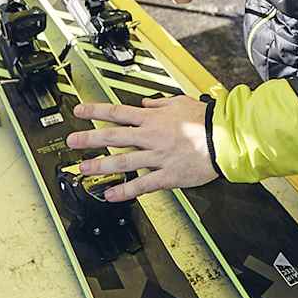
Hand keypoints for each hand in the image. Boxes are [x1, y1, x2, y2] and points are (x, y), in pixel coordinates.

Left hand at [67, 96, 218, 202]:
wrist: (225, 138)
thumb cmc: (206, 119)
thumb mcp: (180, 102)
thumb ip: (159, 103)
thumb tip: (144, 102)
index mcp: (152, 118)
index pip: (117, 112)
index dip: (95, 111)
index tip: (79, 111)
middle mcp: (151, 136)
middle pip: (113, 136)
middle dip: (89, 138)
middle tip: (72, 141)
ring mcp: (158, 156)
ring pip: (123, 161)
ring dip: (101, 165)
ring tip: (84, 169)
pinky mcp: (167, 175)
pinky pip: (143, 184)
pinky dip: (126, 191)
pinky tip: (111, 195)